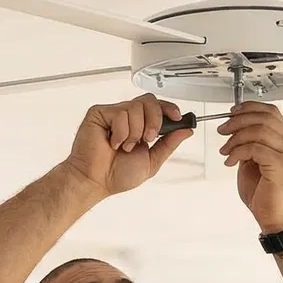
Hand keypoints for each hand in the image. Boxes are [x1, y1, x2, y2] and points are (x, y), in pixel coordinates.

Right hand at [64, 94, 193, 196]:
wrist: (96, 181)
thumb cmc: (116, 175)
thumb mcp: (152, 161)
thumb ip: (169, 144)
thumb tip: (186, 131)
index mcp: (139, 126)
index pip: (156, 106)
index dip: (168, 108)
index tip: (177, 117)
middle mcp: (126, 118)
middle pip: (149, 101)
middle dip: (154, 121)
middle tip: (147, 139)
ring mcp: (112, 114)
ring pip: (135, 107)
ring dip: (135, 132)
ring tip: (124, 146)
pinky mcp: (99, 113)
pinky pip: (120, 113)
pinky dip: (121, 133)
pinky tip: (112, 143)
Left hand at [217, 101, 282, 231]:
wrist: (277, 218)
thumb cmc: (267, 194)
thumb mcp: (255, 162)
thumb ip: (250, 145)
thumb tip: (235, 131)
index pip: (271, 112)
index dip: (249, 108)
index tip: (232, 113)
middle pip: (265, 117)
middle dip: (238, 121)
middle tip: (223, 130)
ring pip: (259, 130)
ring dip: (236, 137)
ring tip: (225, 149)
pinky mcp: (280, 165)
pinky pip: (255, 148)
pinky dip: (238, 151)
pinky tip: (230, 161)